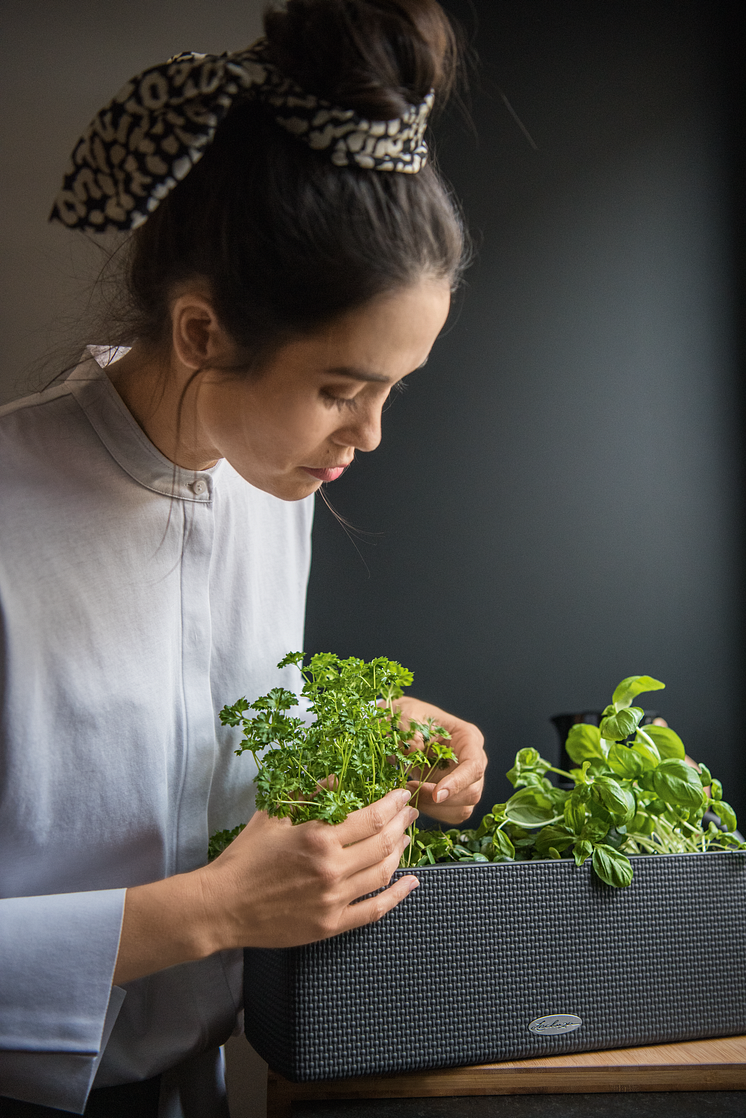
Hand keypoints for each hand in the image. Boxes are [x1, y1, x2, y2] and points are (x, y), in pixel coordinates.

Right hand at [201, 789, 418, 949]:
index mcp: (318, 837)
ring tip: (405, 838)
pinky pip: (374, 910)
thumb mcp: (274, 815)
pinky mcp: (331, 925)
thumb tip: (338, 778)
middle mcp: (332, 868)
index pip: (372, 817)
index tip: (402, 794)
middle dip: (402, 823)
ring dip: (401, 853)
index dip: (393, 803)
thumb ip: (308, 794)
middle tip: (410, 813)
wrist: (222, 906)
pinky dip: (397, 896)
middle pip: (384, 842)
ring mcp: (334, 900)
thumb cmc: (245, 857)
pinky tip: (410, 883)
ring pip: (383, 873)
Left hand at [394, 696, 486, 824]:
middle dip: (442, 799)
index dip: (458, 782)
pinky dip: (434, 814)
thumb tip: (414, 751)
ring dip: (436, 809)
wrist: (402, 726)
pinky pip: (452, 814)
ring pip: (464, 807)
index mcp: (468, 737)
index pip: (473, 765)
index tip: (437, 794)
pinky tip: (416, 800)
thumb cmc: (410, 717)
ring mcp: (465, 780)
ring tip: (410, 794)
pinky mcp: (455, 795)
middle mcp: (472, 760)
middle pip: (473, 791)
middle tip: (411, 791)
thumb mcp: (407, 716)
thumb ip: (411, 732)